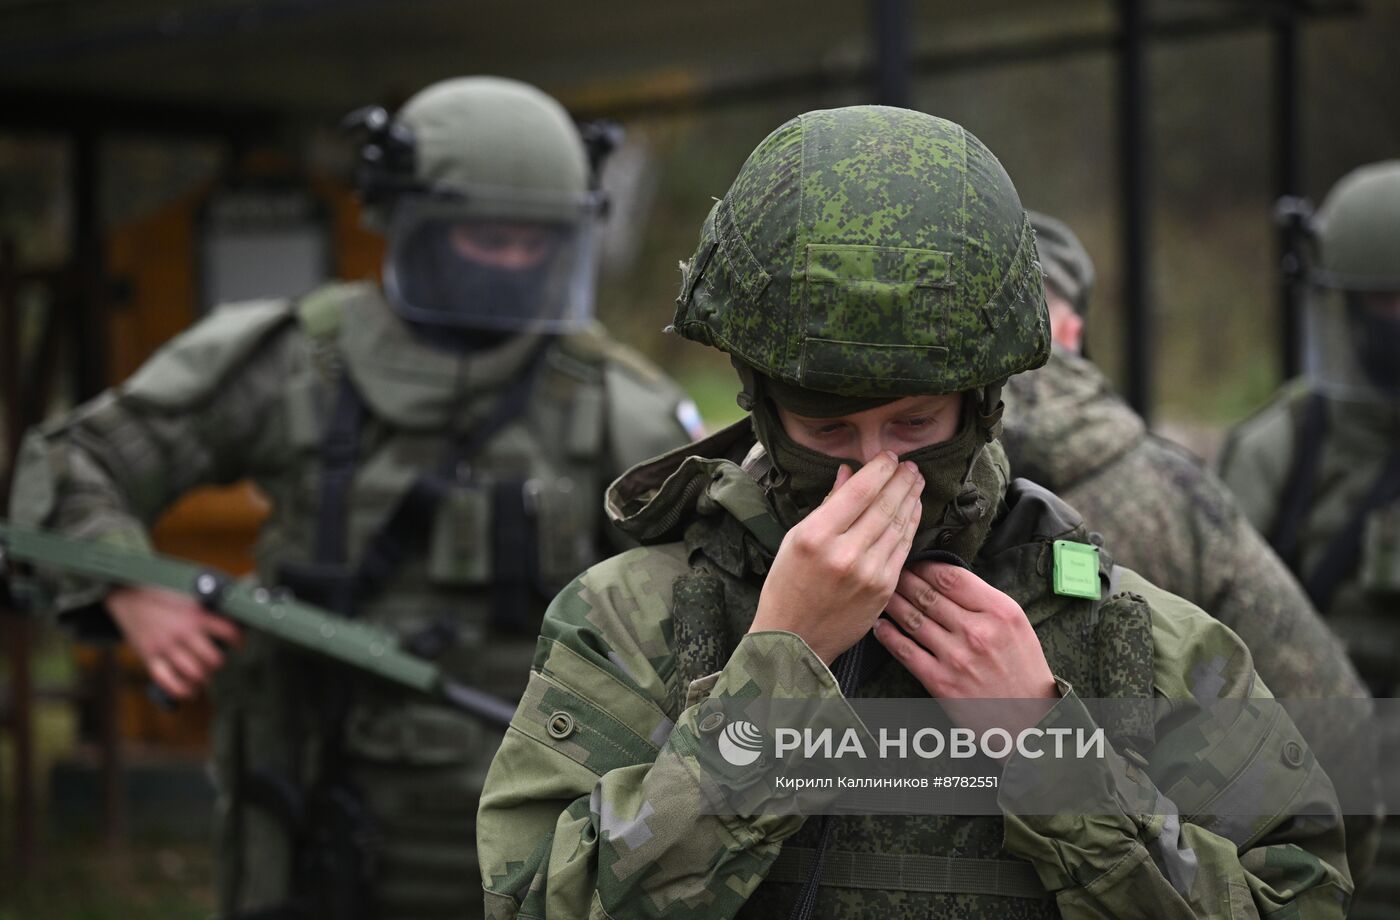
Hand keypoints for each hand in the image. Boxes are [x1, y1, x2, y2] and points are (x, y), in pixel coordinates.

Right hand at [106, 586, 242, 699]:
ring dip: (203, 679)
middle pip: (213, 659)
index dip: (238, 640)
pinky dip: (182, 691)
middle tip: (214, 662)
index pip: (228, 632)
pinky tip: (190, 691)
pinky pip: (168, 682)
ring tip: (203, 677)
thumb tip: (234, 614)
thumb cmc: (164, 596)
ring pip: (195, 673)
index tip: (238, 644)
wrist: (129, 597)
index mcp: (196, 614)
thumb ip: (208, 609)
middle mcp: (183, 631)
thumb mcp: (190, 595)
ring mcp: (165, 646)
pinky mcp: (149, 657)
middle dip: (217, 664)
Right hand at [750, 451, 923, 665]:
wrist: (796, 638)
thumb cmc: (787, 585)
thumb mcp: (795, 539)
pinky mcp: (883, 589)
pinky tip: (914, 510)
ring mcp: (869, 573)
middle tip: (910, 465)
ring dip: (911, 499)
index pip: (859, 491)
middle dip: (901, 480)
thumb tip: (849, 473)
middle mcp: (845, 553)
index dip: (879, 469)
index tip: (889, 457)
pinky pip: (903, 548)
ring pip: (898, 525)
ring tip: (917, 482)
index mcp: (817, 536)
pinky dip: (911, 525)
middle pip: (884, 505)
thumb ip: (827, 504)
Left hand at [874, 561, 1057, 738]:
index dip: (926, 565)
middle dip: (904, 580)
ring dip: (892, 602)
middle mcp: (976, 631)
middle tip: (891, 573)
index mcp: (999, 612)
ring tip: (882, 594)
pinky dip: (887, 634)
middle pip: (927, 594)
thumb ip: (984, 601)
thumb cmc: (1023, 667)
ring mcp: (956, 657)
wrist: (1028, 718)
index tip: (915, 562)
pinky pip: (904, 650)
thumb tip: (946, 580)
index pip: (951, 577)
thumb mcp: (1016, 624)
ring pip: (912, 618)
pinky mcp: (940, 681)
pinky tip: (879, 625)